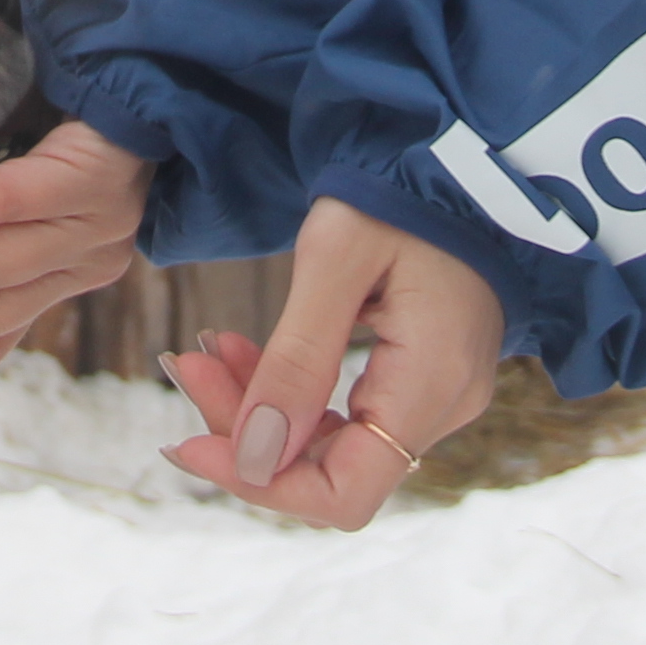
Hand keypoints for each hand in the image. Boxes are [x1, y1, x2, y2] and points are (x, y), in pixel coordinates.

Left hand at [158, 198, 505, 529]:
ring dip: (262, 405)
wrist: (457, 150)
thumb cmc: (396, 190)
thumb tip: (254, 458)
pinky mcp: (425, 372)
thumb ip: (296, 363)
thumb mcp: (334, 261)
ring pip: (333, 439)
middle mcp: (444, 404)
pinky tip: (247, 349)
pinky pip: (350, 407)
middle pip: (331, 467)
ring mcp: (440, 390)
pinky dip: (293, 386)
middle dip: (247, 429)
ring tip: (209, 348)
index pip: (344, 494)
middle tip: (188, 363)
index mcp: (431, 385)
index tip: (188, 440)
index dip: (260, 483)